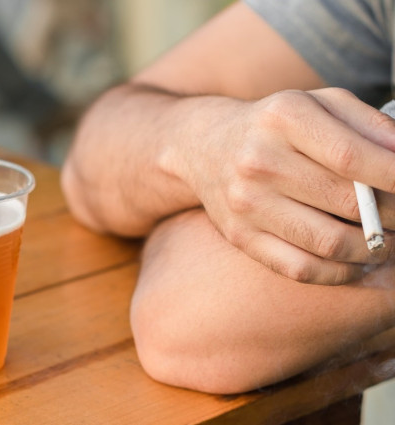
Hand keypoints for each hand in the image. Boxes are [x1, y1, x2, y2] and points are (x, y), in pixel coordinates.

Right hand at [168, 88, 394, 284]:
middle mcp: (259, 160)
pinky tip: (353, 261)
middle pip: (348, 203)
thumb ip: (371, 125)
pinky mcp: (239, 236)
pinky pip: (301, 269)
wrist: (206, 147)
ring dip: (374, 250)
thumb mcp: (319, 105)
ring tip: (385, 240)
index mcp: (283, 117)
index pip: (353, 157)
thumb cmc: (275, 126)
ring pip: (330, 243)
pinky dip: (339, 273)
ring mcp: (245, 202)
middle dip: (394, 217)